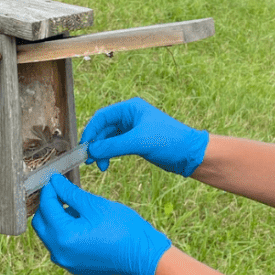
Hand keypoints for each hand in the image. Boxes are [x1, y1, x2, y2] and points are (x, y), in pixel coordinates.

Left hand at [31, 173, 170, 274]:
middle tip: (61, 190)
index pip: (46, 207)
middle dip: (48, 205)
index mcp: (63, 236)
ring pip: (50, 235)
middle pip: (41, 223)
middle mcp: (59, 253)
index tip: (56, 178)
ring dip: (56, 218)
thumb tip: (55, 182)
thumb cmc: (123, 228)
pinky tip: (80, 221)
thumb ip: (71, 193)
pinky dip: (64, 231)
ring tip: (74, 205)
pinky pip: (61, 246)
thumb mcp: (95, 205)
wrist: (143, 255)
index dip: (50, 189)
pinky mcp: (75, 266)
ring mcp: (67, 262)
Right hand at [81, 97, 208, 176]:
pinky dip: (109, 154)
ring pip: (108, 139)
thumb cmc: (169, 141)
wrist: (189, 154)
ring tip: (100, 166)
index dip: (91, 131)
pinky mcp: (136, 142)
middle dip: (96, 144)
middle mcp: (130, 116)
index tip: (85, 147)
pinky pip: (116, 146)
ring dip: (102, 151)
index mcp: (131, 109)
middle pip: (104, 129)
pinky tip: (107, 164)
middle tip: (90, 160)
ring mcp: (133, 129)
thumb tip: (91, 151)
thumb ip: (113, 145)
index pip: (102, 117)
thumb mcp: (139, 142)